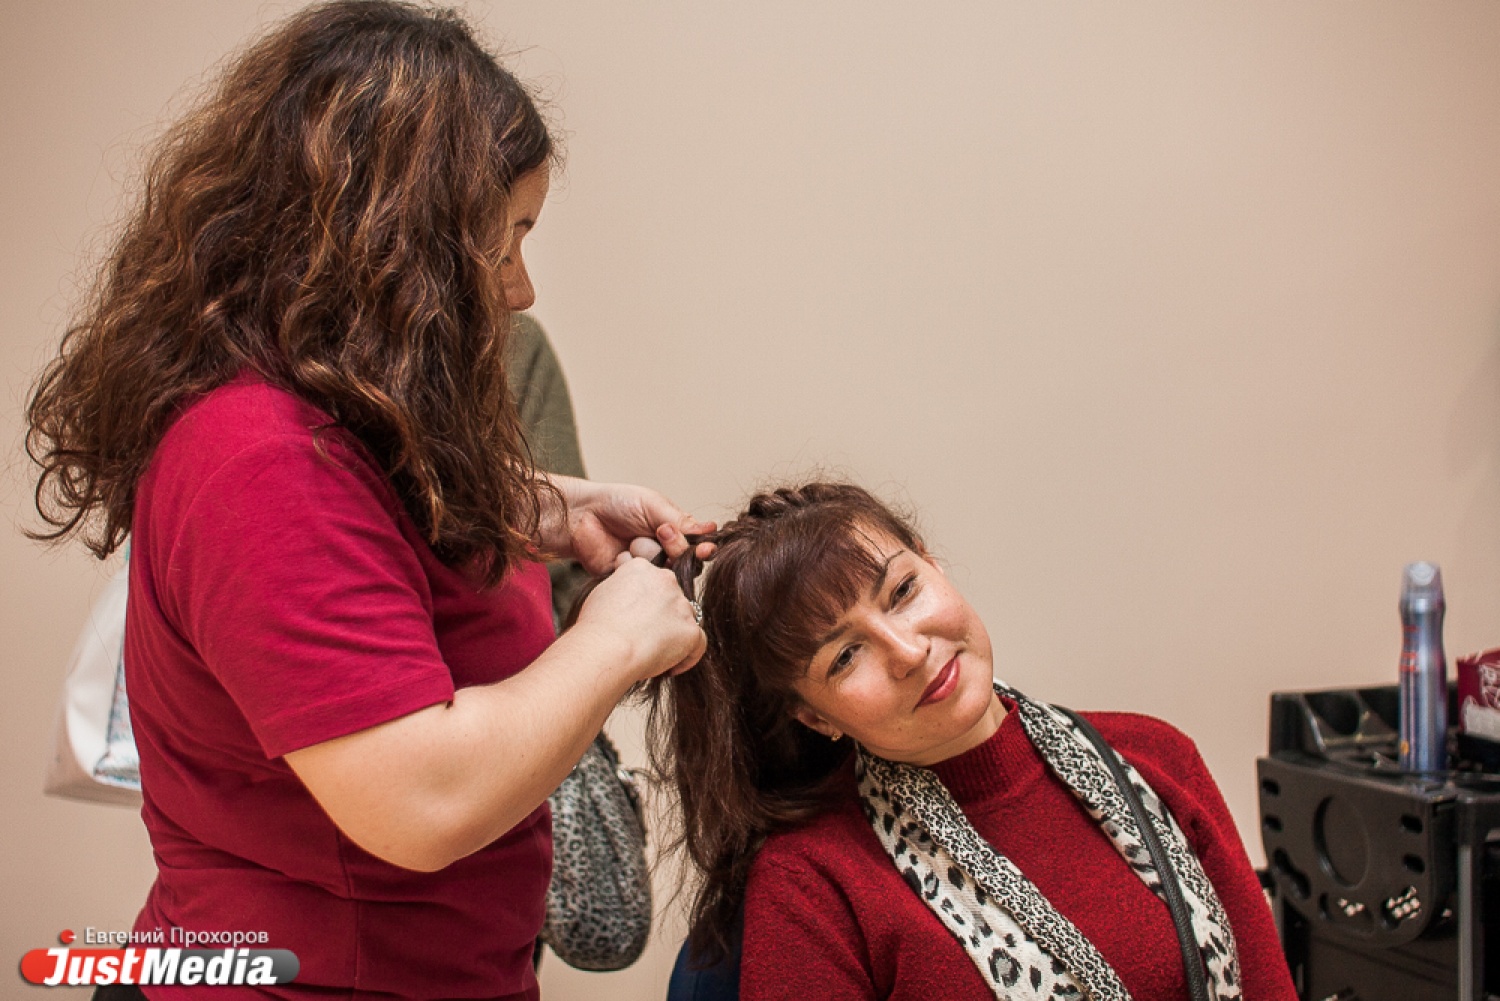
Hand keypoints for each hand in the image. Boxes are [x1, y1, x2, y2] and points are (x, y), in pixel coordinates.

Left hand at [540, 476, 715, 574]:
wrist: (581, 516)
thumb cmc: (617, 503)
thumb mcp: (654, 505)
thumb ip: (681, 521)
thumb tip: (711, 529)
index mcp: (673, 530)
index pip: (697, 545)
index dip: (701, 549)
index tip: (703, 549)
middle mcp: (664, 552)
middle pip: (685, 564)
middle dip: (675, 550)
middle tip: (661, 535)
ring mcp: (647, 568)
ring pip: (664, 576)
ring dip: (650, 558)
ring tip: (633, 542)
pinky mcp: (630, 582)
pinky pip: (642, 585)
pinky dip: (633, 571)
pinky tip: (622, 556)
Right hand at [573, 557, 706, 680]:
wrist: (607, 648)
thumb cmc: (595, 627)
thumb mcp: (601, 594)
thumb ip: (621, 589)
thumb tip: (626, 597)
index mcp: (641, 568)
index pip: (651, 581)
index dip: (645, 601)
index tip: (635, 618)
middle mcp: (665, 580)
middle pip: (670, 597)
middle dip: (661, 616)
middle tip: (644, 636)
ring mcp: (681, 605)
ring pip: (685, 618)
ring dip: (674, 634)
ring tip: (654, 654)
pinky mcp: (691, 631)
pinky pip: (698, 643)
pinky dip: (686, 657)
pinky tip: (669, 668)